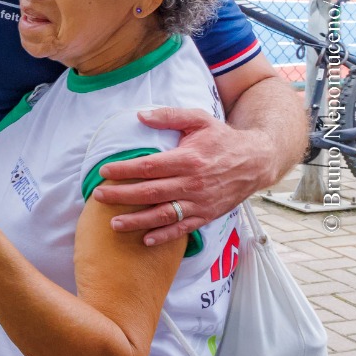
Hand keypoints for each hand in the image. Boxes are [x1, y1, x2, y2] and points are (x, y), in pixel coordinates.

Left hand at [93, 108, 273, 244]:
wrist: (257, 161)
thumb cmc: (223, 139)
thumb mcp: (199, 119)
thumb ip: (169, 116)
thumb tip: (140, 116)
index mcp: (188, 159)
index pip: (149, 167)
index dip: (124, 170)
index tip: (104, 171)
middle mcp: (193, 183)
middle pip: (151, 192)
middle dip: (121, 196)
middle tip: (98, 196)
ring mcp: (200, 202)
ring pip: (164, 214)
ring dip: (137, 221)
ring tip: (114, 224)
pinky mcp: (207, 214)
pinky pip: (184, 228)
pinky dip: (165, 236)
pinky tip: (146, 239)